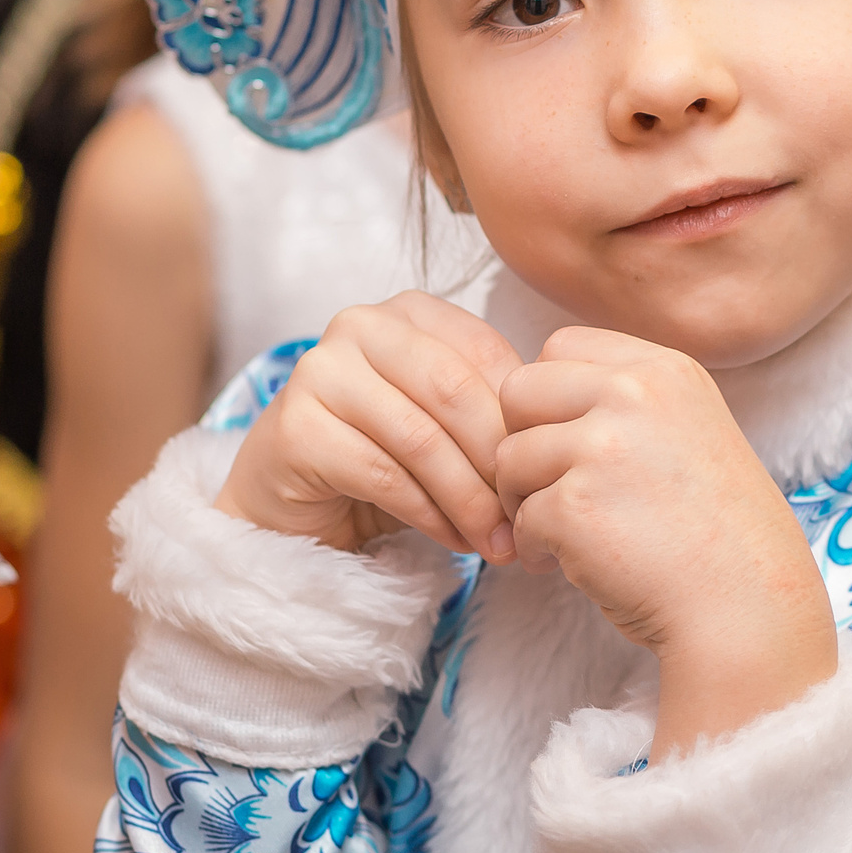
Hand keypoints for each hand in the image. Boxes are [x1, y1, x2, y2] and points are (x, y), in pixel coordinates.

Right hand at [214, 292, 522, 561]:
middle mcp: (359, 325)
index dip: (523, 421)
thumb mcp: (445, 421)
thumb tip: (560, 444)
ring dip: (469, 501)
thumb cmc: (382, 454)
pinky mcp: (296, 428)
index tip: (547, 475)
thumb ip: (491, 412)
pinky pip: (384, 476)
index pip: (486, 355)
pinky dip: (430, 515)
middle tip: (526, 519)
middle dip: (498, 464)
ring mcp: (320, 372)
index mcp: (409, 310)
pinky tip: (454, 541)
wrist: (292, 498)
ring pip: (421, 439)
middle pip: (455, 391)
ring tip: (498, 542)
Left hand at [496, 326, 836, 755]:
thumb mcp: (691, 432)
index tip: (574, 445)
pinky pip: (520, 517)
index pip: (561, 346)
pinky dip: (535, 548)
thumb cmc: (719, 535)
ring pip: (508, 455)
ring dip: (522, 500)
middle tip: (548, 488)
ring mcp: (601, 447)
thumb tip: (542, 398)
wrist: (749, 609)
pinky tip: (571, 566)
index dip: (552, 398)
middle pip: (519, 389)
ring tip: (562, 535)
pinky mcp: (574, 506)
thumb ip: (629, 405)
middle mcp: (632, 394)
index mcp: (664, 370)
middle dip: (522, 440)